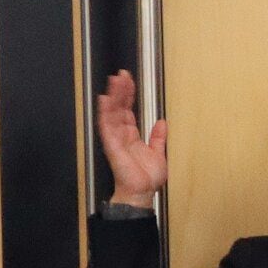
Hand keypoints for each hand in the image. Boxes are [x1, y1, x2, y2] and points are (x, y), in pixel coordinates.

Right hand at [95, 68, 166, 206]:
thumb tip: (162, 122)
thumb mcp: (158, 153)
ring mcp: (116, 139)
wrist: (142, 192)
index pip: (128, 111)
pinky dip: (105, 113)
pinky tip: (104, 101)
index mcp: (132, 136)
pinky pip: (106, 127)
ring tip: (115, 81)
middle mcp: (122, 135)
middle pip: (119, 108)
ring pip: (112, 113)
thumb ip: (158, 137)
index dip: (128, 96)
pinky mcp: (112, 145)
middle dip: (120, 91)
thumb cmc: (147, 177)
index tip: (129, 81)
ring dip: (113, 96)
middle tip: (122, 75)